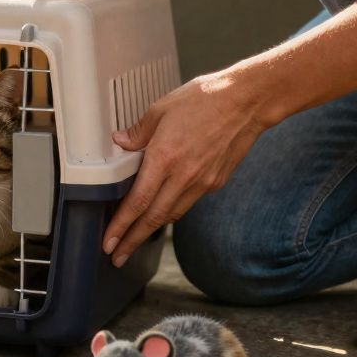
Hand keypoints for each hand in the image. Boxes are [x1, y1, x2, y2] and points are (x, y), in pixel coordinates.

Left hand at [102, 70, 270, 266]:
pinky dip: (172, 211)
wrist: (248, 101)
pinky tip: (161, 212)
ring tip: (134, 240)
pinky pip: (188, 202)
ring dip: (151, 230)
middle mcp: (183, 176)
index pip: (137, 202)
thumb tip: (120, 142)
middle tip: (117, 257)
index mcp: (165, 158)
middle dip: (132, 240)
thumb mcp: (161, 109)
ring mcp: (202, 182)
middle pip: (153, 218)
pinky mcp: (216, 182)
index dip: (121, 226)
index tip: (109, 242)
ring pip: (171, 214)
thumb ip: (138, 131)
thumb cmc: (206, 99)